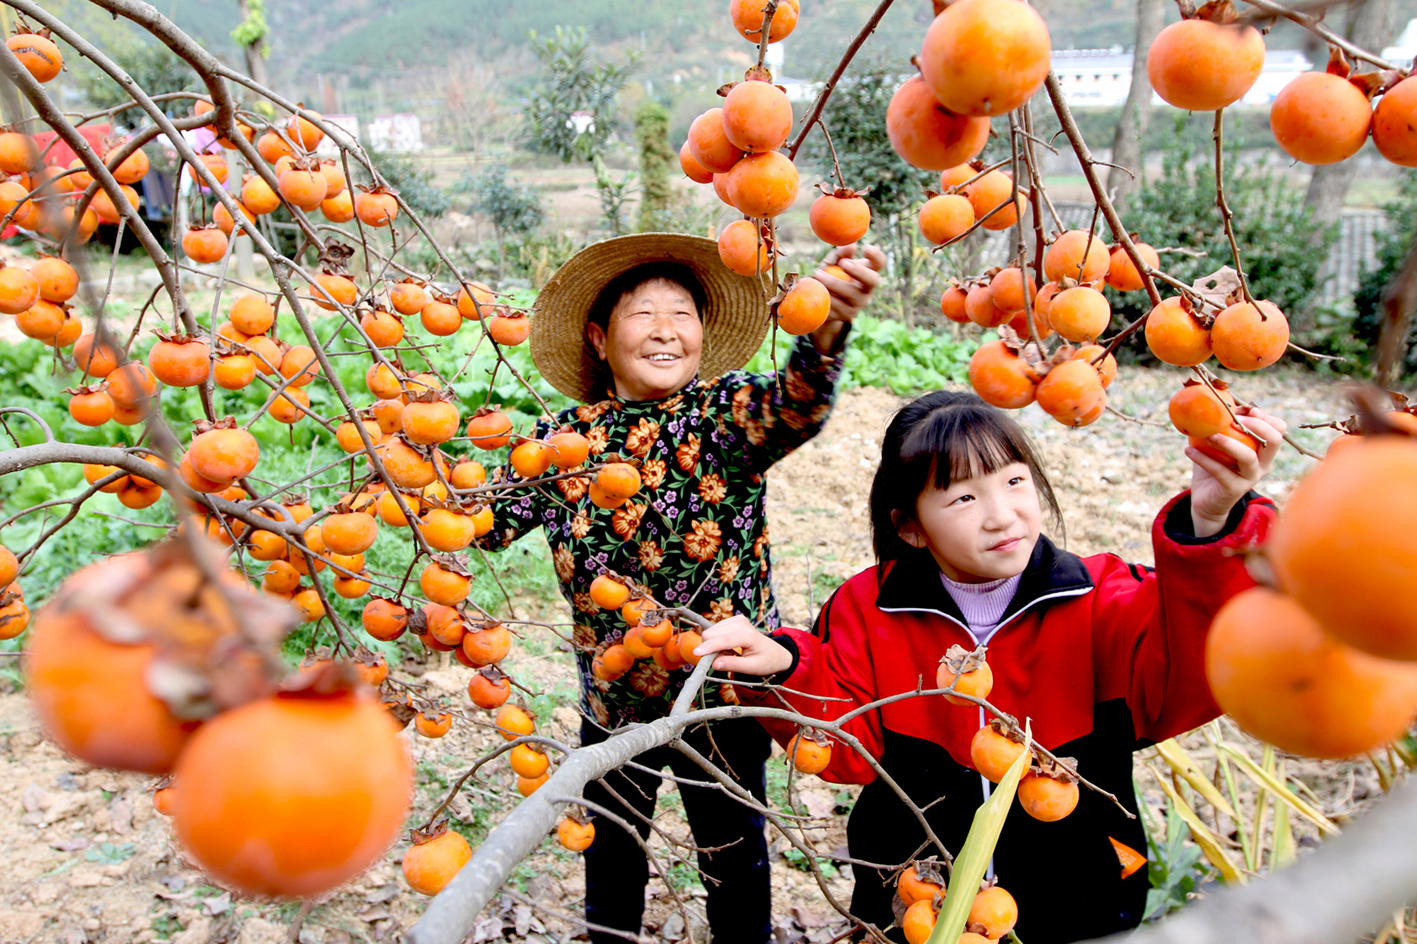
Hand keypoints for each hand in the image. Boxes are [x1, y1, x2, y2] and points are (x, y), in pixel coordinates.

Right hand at [692, 615, 793, 676]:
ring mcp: (737, 619)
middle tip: (722, 661)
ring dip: (713, 646)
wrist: (775, 653)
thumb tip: (714, 664)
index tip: (695, 654)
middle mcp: (741, 623)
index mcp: (747, 635)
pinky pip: (714, 631)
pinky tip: (729, 648)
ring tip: (729, 654)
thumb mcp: (752, 668)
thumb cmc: (766, 661)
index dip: (708, 648)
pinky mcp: (733, 620)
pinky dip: (716, 642)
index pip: (723, 640)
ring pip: (711, 632)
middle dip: (710, 649)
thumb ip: (733, 665)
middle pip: (711, 634)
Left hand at [810, 244, 885, 353]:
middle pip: (872, 280)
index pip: (879, 263)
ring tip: (817, 275)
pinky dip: (824, 296)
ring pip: (849, 293)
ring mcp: (859, 304)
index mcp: (867, 272)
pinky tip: (817, 292)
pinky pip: (836, 304)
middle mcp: (867, 289)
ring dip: (831, 282)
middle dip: (858, 271)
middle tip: (843, 262)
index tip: (866, 248)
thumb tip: (850, 245)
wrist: (820, 303)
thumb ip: (840, 254)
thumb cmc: (830, 277)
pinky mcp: (847, 315)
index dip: (876, 256)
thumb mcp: (833, 263)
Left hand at [1185, 405, 1286, 536]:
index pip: (1278, 429)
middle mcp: (1263, 463)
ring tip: (1209, 435)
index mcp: (1263, 450)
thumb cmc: (1214, 465)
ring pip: (1248, 457)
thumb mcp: (1218, 442)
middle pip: (1274, 440)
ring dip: (1229, 443)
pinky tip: (1189, 450)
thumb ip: (1219, 424)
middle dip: (1256, 425)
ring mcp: (1251, 478)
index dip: (1266, 417)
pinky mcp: (1235, 489)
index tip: (1247, 410)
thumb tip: (1212, 398)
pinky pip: (1221, 472)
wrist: (1206, 499)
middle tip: (1232, 421)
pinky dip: (1203, 459)